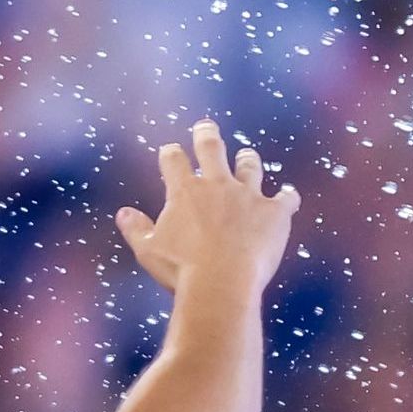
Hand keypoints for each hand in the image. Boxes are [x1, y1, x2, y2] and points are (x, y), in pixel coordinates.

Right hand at [112, 121, 300, 297]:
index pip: (173, 159)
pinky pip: (286, 199)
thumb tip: (123, 213)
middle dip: (207, 135)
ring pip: (250, 167)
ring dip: (248, 160)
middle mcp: (217, 184)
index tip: (170, 152)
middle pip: (211, 148)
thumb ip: (136, 229)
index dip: (170, 154)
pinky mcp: (274, 213)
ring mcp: (248, 196)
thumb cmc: (181, 270)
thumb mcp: (149, 251)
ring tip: (247, 156)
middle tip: (205, 127)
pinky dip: (288, 198)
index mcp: (185, 191)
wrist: (222, 284)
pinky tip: (289, 197)